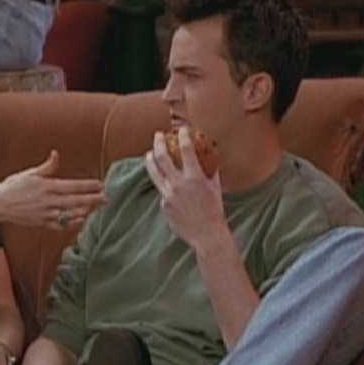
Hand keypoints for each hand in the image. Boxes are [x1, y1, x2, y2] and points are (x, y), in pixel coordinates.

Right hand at [0, 150, 106, 229]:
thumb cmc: (12, 187)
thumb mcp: (30, 173)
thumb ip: (47, 166)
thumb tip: (56, 153)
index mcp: (47, 186)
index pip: (73, 186)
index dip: (89, 186)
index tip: (101, 184)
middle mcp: (49, 201)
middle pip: (77, 201)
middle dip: (93, 200)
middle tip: (107, 198)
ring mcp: (46, 214)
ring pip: (71, 214)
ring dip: (86, 211)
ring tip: (98, 208)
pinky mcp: (43, 224)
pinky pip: (61, 225)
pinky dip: (73, 223)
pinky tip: (82, 219)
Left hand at [145, 127, 226, 250]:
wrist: (206, 234)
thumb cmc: (214, 210)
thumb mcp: (215, 188)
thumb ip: (211, 171)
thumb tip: (210, 158)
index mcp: (194, 177)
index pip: (186, 149)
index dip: (182, 136)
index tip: (181, 129)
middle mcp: (178, 184)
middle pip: (162, 157)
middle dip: (158, 143)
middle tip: (157, 135)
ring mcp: (168, 195)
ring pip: (154, 173)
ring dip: (150, 160)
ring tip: (148, 154)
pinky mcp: (163, 205)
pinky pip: (163, 191)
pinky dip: (165, 186)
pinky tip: (169, 187)